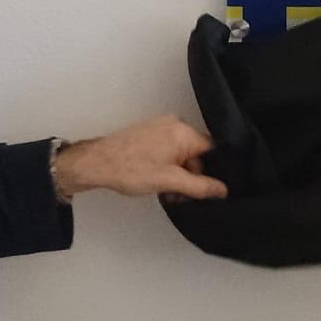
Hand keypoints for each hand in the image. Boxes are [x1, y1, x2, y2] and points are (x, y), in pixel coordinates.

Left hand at [54, 115, 227, 201]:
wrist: (97, 164)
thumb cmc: (132, 170)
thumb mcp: (170, 181)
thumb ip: (200, 186)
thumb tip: (223, 190)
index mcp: (183, 131)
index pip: (212, 150)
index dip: (212, 170)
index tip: (208, 188)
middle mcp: (175, 124)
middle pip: (196, 154)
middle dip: (191, 177)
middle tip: (180, 196)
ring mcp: (160, 128)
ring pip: (181, 155)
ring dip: (178, 175)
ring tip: (167, 193)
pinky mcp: (149, 135)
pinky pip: (169, 151)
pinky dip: (168, 167)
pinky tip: (158, 183)